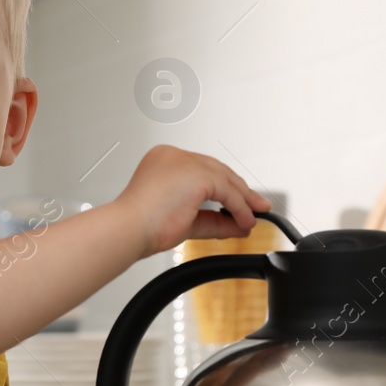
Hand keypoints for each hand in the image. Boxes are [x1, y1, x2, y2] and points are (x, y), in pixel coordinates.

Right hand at [112, 144, 270, 257]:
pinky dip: (239, 206)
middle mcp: (173, 156)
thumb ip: (213, 221)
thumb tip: (239, 224)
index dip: (224, 188)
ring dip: (243, 199)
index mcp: (163, 161)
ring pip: (224, 178)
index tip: (239, 204)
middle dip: (239, 192)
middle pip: (216, 170)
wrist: (129, 230)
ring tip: (254, 216)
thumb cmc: (142, 227)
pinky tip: (244, 220)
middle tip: (255, 208)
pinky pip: (227, 190)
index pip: (202, 171)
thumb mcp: (186, 222)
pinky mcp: (196, 173)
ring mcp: (184, 161)